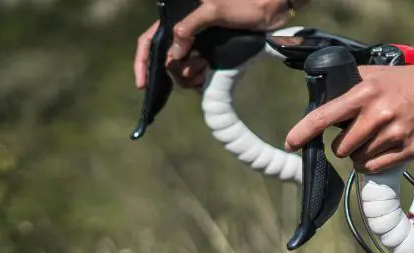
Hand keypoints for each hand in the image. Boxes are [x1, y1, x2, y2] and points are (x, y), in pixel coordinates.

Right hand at [133, 0, 300, 89]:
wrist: (271, 11)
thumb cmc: (243, 5)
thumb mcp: (214, 11)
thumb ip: (190, 28)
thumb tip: (172, 55)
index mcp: (179, 19)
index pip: (150, 41)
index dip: (143, 62)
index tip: (142, 85)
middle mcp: (186, 34)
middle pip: (168, 62)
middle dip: (180, 71)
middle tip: (201, 68)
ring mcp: (199, 47)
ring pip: (184, 72)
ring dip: (193, 76)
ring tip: (208, 68)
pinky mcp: (212, 57)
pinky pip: (199, 76)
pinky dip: (202, 81)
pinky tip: (210, 77)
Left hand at [285, 31, 413, 172]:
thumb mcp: (379, 74)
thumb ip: (352, 86)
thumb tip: (327, 104)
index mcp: (365, 92)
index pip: (325, 116)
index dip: (304, 132)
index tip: (291, 142)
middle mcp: (377, 113)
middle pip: (341, 147)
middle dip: (345, 146)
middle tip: (357, 137)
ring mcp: (394, 133)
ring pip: (359, 160)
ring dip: (361, 156)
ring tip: (375, 142)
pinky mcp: (409, 149)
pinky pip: (376, 167)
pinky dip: (373, 164)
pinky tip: (381, 153)